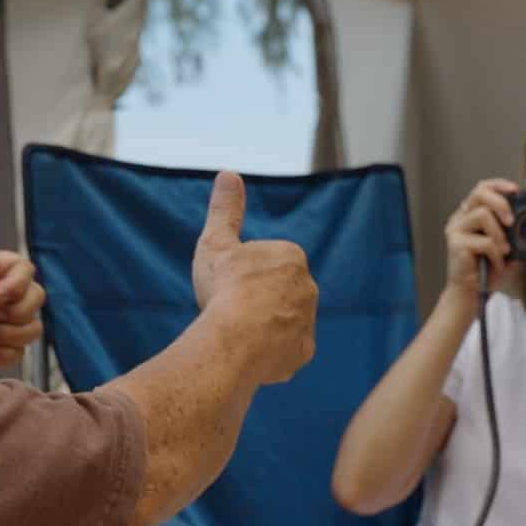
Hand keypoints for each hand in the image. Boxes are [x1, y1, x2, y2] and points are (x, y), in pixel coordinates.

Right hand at [191, 171, 317, 384]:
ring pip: (283, 320)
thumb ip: (225, 209)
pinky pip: (286, 349)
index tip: (228, 284)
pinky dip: (271, 351)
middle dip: (256, 298)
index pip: (266, 261)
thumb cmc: (225, 288)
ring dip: (264, 324)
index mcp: (291, 257)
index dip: (242, 272)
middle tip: (230, 308)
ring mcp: (308, 321)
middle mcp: (309, 287)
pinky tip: (249, 352)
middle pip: (277, 291)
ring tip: (237, 332)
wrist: (235, 340)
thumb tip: (228, 173)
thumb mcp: (216, 242)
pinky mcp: (303, 351)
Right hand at [443, 179, 517, 303]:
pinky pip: (484, 242)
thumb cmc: (487, 269)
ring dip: (500, 235)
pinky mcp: (455, 244)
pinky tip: (497, 266)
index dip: (499, 185)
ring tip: (505, 252)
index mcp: (469, 214)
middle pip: (479, 193)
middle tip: (511, 221)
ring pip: (482, 216)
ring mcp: (455, 230)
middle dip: (501, 203)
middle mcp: (459, 219)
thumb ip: (511, 231)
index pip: (482, 188)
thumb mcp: (504, 245)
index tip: (516, 190)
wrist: (470, 294)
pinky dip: (496, 255)